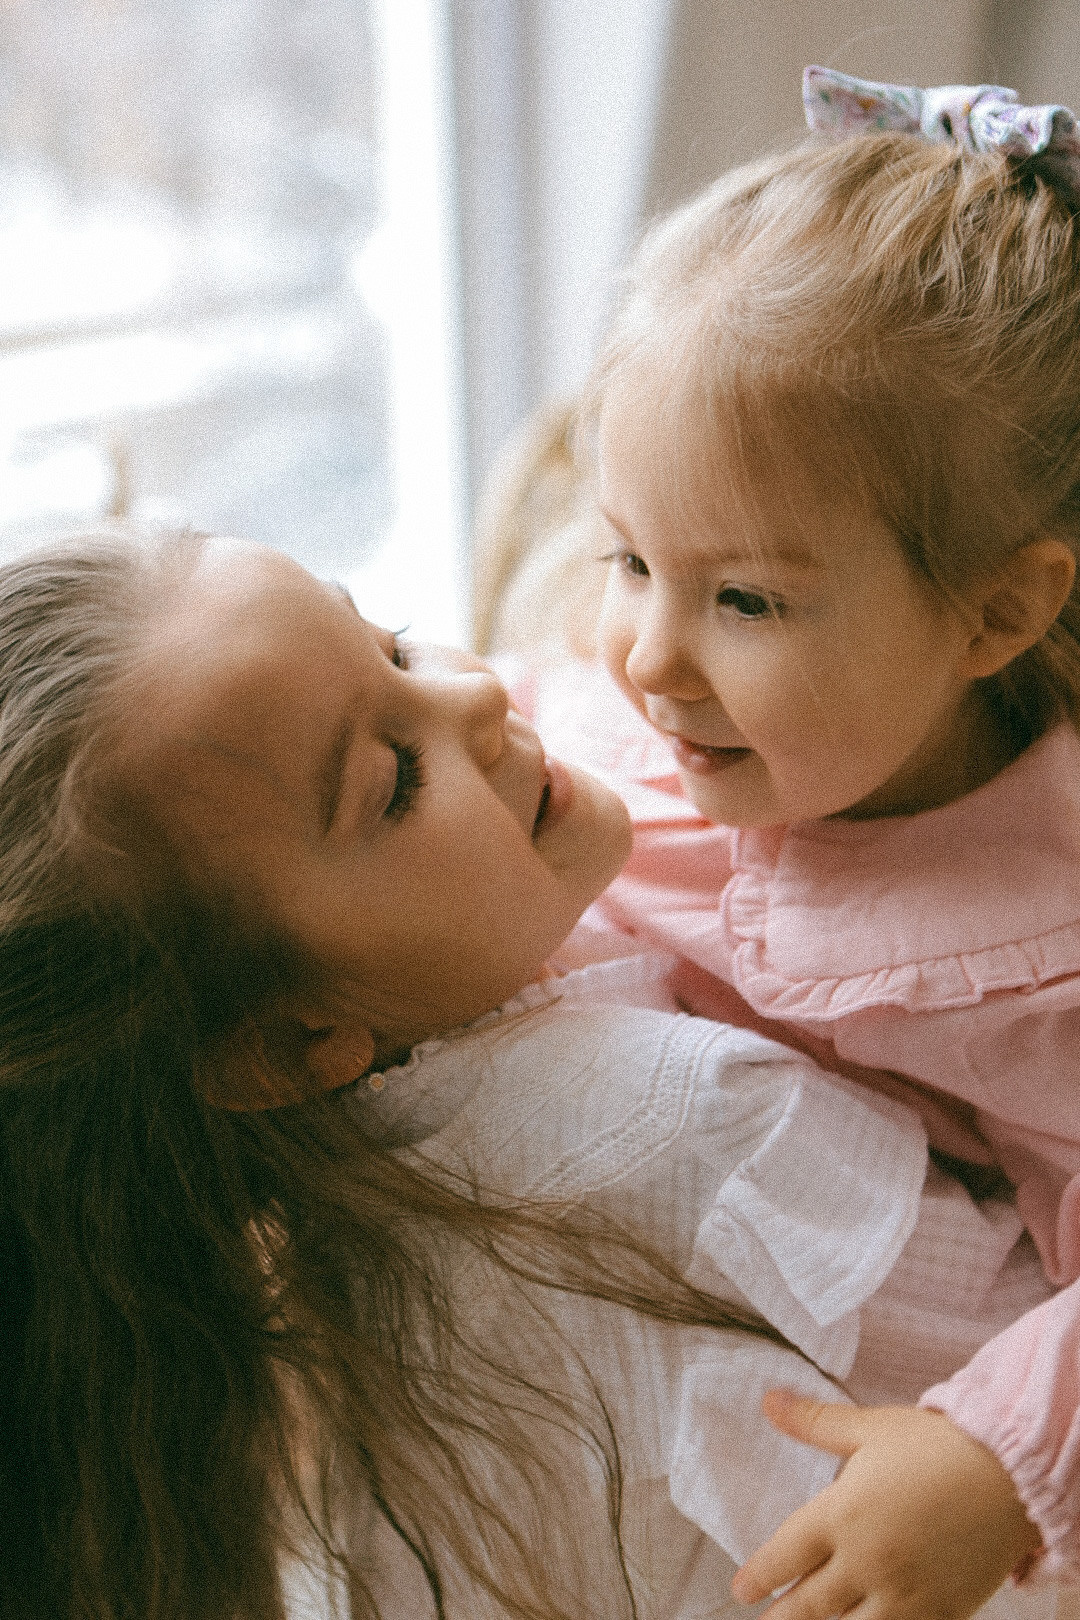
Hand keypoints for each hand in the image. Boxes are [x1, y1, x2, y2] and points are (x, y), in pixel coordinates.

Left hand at [730, 1391, 1041, 1619]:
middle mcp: (866, 1561)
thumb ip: (814, 1423)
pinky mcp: (938, 1612)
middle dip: (782, 1616)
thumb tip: (768, 1401)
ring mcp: (903, 1593)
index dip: (759, 1574)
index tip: (742, 1588)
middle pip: (810, 1604)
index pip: (786, 1555)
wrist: (1010, 1475)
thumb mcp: (870, 1428)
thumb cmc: (938, 1445)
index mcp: (842, 1515)